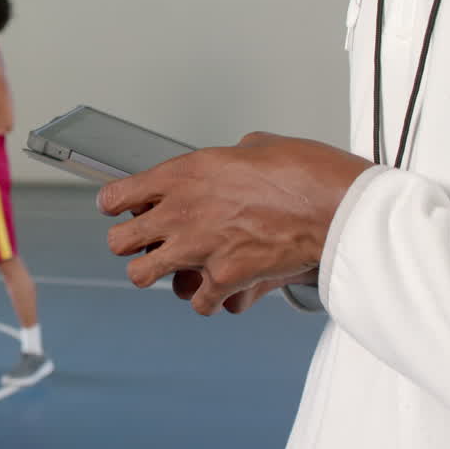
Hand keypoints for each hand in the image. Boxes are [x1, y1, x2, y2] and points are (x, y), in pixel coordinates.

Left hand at [98, 132, 370, 315]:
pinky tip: (220, 289)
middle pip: (118, 241)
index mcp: (183, 175)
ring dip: (159, 274)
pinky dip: (208, 299)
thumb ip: (230, 157)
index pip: (116, 195)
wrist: (334, 208)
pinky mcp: (222, 279)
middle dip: (130, 243)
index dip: (115, 205)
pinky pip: (198, 302)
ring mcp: (197, 249)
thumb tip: (234, 160)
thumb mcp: (258, 146)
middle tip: (146, 243)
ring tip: (176, 270)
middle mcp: (180, 212)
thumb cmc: (305, 174)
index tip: (119, 209)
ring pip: (142, 276)